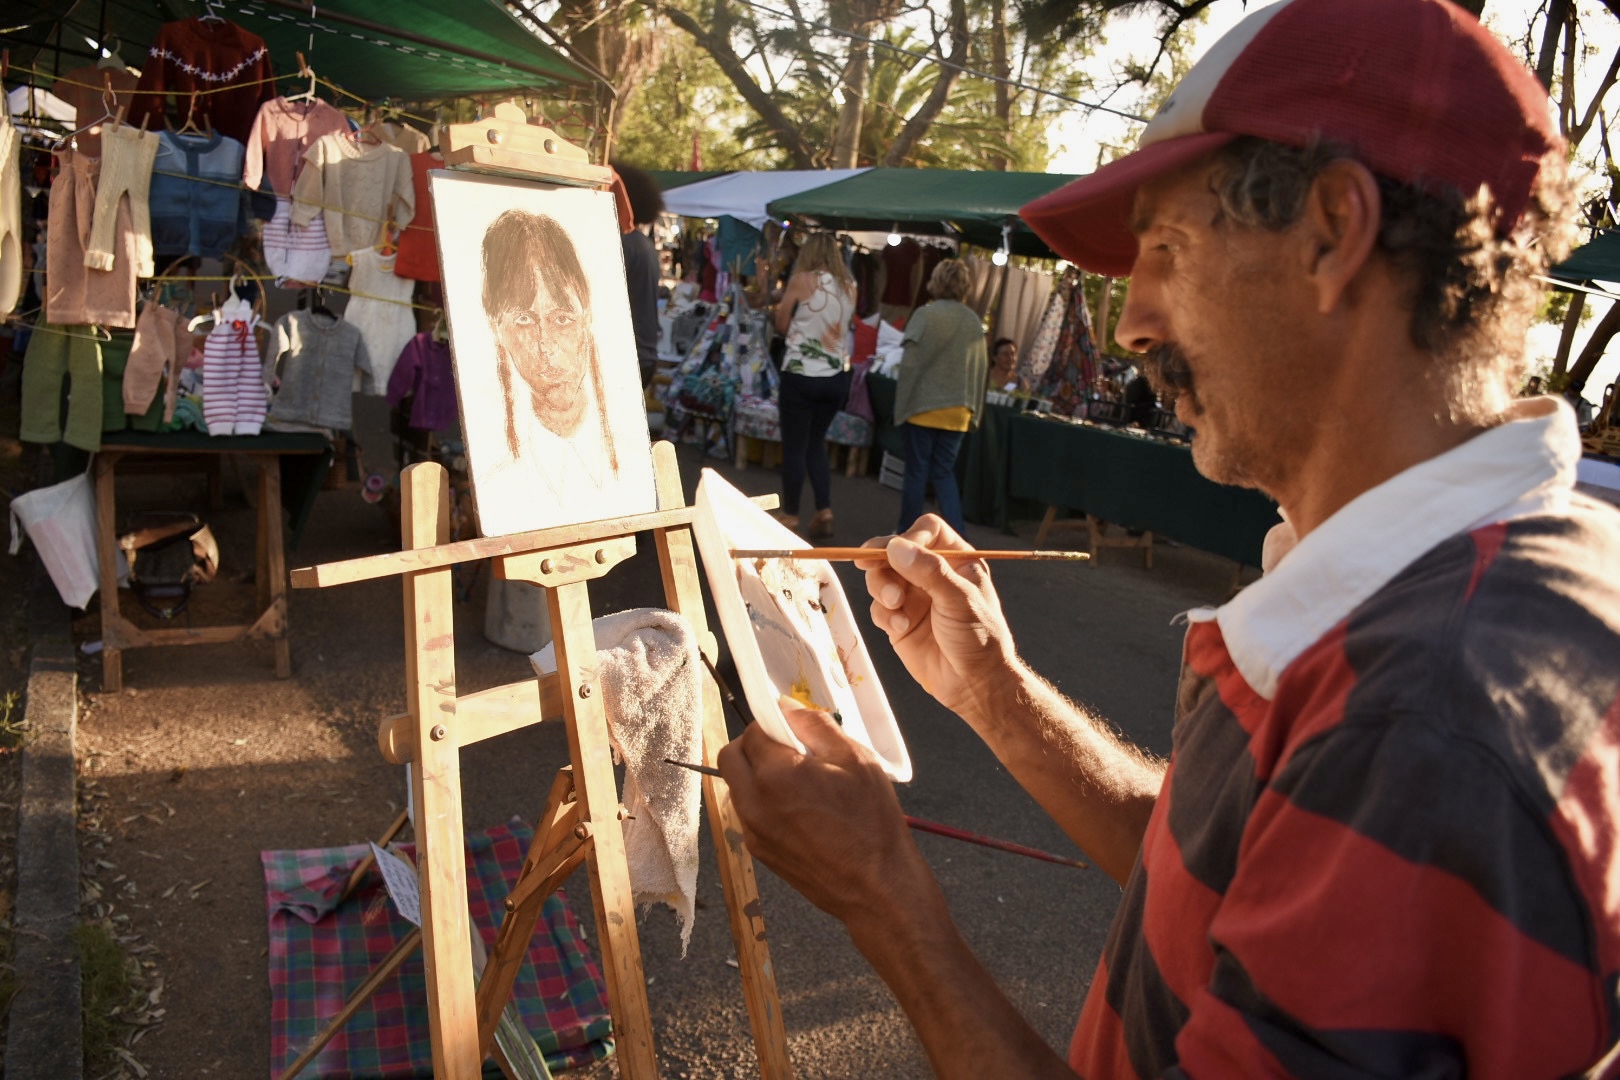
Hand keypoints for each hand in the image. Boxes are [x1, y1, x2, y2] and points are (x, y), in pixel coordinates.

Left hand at [717, 699, 923, 925]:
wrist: (876, 888)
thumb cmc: (872, 822)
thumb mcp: (855, 759)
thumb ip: (815, 725)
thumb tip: (786, 708)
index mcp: (775, 775)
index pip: (752, 732)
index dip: (773, 725)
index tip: (793, 730)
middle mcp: (754, 802)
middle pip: (730, 757)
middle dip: (753, 746)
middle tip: (788, 750)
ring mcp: (753, 830)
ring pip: (737, 787)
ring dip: (757, 774)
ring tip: (800, 784)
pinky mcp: (760, 852)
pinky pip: (750, 814)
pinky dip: (765, 802)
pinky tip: (801, 811)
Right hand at [862, 516, 1019, 723]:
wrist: (974, 685)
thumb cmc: (979, 639)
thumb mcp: (959, 600)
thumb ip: (929, 571)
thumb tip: (895, 546)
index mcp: (957, 561)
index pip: (928, 531)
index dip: (909, 537)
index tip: (896, 553)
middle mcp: (933, 575)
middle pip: (895, 551)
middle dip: (882, 562)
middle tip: (868, 567)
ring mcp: (914, 597)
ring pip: (881, 577)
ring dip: (881, 588)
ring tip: (895, 607)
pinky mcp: (899, 621)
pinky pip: (879, 608)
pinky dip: (884, 615)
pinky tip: (901, 628)